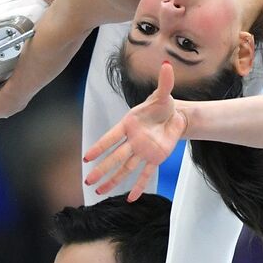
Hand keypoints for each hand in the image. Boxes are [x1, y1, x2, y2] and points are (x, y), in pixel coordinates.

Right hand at [84, 62, 187, 201]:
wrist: (176, 116)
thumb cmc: (163, 104)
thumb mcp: (164, 93)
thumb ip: (164, 81)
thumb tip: (167, 65)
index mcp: (129, 125)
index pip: (111, 138)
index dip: (100, 147)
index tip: (87, 157)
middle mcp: (132, 140)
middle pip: (115, 157)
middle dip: (102, 168)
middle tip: (87, 179)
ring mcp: (142, 152)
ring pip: (126, 169)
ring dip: (113, 180)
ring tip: (98, 191)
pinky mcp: (154, 159)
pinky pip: (145, 175)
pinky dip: (138, 186)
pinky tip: (130, 198)